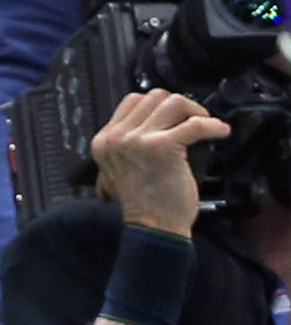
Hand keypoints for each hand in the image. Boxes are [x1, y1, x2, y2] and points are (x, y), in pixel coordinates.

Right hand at [92, 90, 229, 236]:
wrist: (152, 228)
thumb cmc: (142, 203)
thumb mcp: (118, 170)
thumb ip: (125, 145)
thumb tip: (151, 121)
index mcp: (103, 141)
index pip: (132, 101)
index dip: (157, 105)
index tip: (174, 118)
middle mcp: (116, 138)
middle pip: (154, 96)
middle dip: (178, 105)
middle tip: (192, 121)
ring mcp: (137, 141)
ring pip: (173, 102)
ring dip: (195, 111)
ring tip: (205, 124)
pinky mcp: (162, 147)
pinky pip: (195, 124)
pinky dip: (213, 126)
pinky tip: (220, 133)